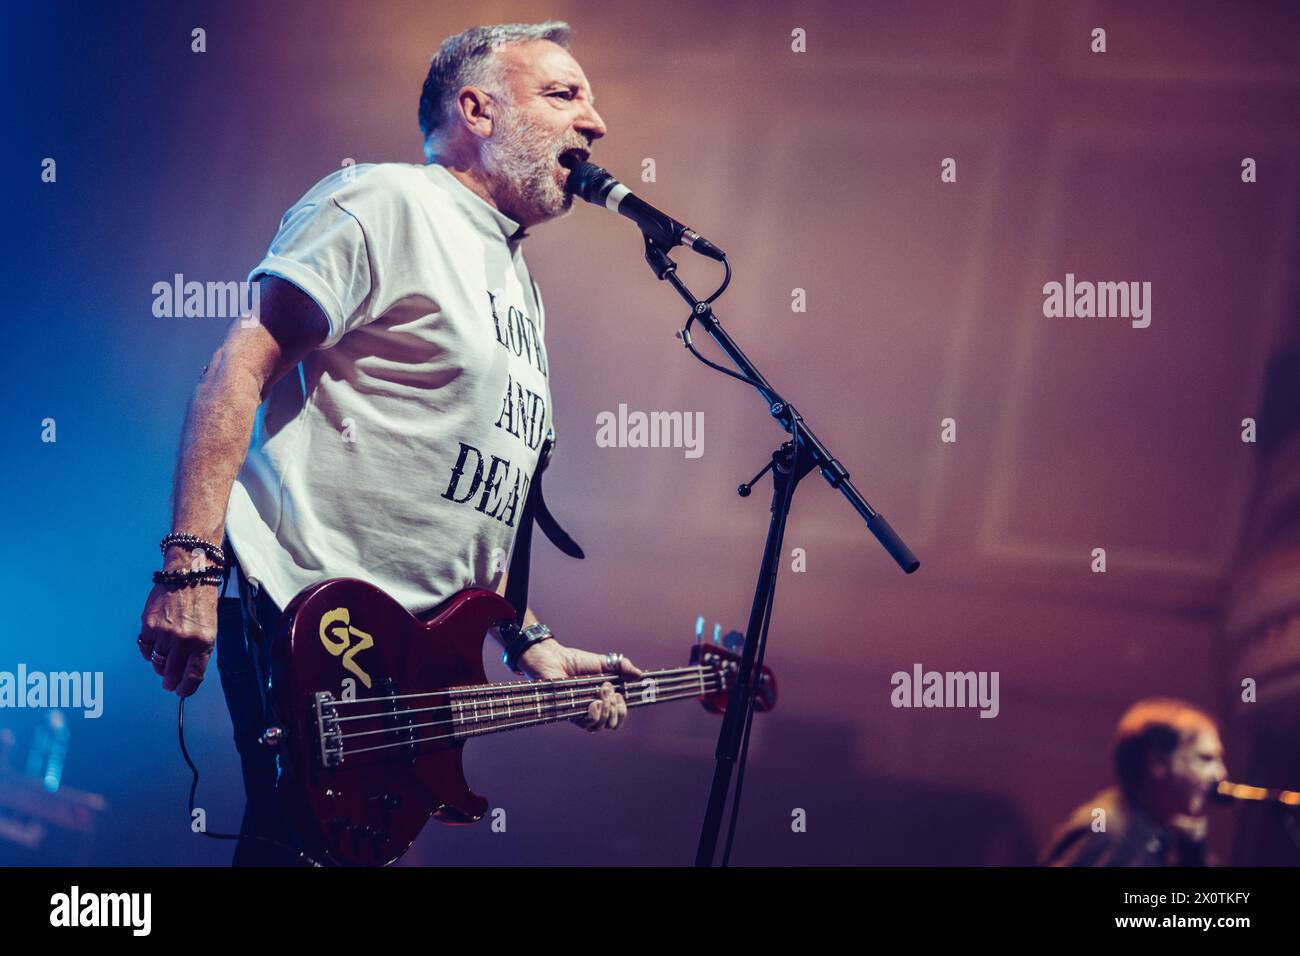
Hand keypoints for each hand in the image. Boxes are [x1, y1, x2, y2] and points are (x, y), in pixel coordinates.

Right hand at [138, 575, 218, 697]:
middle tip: (169, 684)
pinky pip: (145, 649)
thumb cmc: (202, 603)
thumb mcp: (210, 629)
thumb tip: (187, 673)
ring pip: (157, 663)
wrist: (189, 576)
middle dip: (170, 682)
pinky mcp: (148, 626)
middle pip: (172, 673)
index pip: (192, 676)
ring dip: (160, 667)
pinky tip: (155, 649)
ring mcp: (164, 633)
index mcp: (203, 642)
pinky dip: (149, 653)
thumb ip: (200, 651)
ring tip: (163, 665)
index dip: (186, 689)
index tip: (181, 692)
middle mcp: (183, 640)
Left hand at [518, 639, 642, 731]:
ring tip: (600, 691)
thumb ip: (622, 666)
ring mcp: (583, 714)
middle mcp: (595, 710)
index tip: (620, 694)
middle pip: (614, 724)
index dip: (623, 710)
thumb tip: (640, 675)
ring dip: (607, 709)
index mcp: (604, 700)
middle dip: (617, 708)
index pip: (619, 716)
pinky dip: (595, 714)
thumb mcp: (604, 662)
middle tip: (608, 689)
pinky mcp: (572, 715)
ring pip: (603, 725)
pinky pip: (589, 724)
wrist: (555, 659)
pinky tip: (593, 702)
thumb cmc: (576, 661)